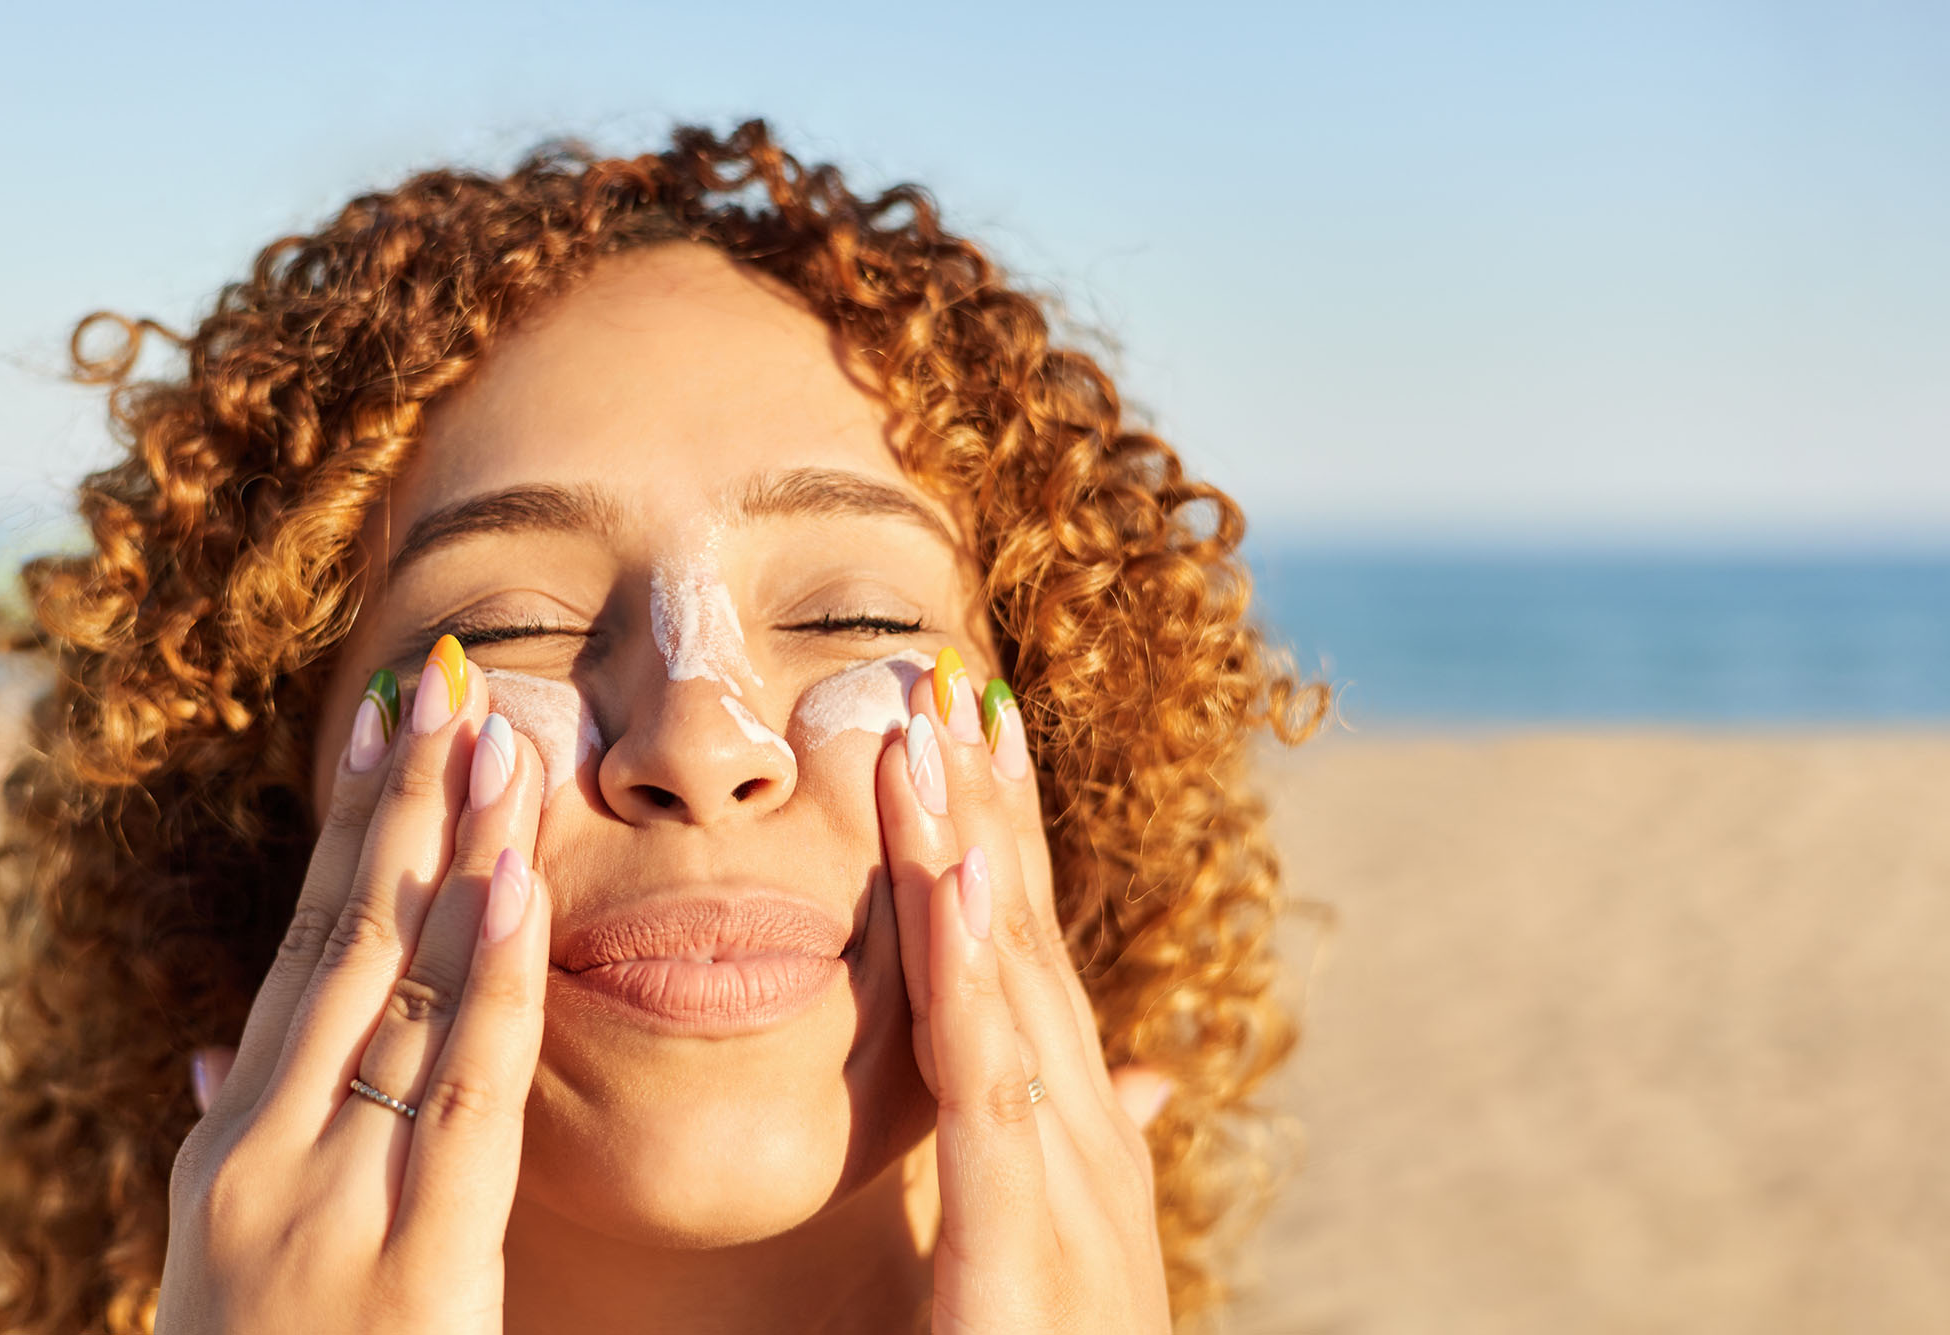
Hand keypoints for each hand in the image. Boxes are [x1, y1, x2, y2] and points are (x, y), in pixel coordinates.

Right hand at [160, 637, 550, 1334]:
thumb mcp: (232, 1261)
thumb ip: (233, 1147)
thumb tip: (213, 1054)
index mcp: (232, 1147)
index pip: (302, 952)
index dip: (351, 833)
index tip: (385, 726)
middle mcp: (261, 1154)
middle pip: (343, 942)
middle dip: (400, 807)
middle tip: (449, 683)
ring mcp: (320, 1207)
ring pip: (395, 993)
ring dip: (448, 855)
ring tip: (493, 737)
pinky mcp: (407, 1266)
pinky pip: (457, 1099)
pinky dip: (484, 984)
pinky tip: (512, 887)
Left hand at [878, 651, 1174, 1333]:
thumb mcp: (1054, 1266)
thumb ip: (1073, 1160)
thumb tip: (1138, 1079)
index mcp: (1081, 1157)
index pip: (1036, 977)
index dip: (1012, 853)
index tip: (979, 744)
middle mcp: (1089, 1162)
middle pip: (1031, 954)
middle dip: (999, 814)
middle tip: (964, 682)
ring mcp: (1072, 1206)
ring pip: (1013, 992)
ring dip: (978, 848)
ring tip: (941, 726)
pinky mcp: (1022, 1265)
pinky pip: (993, 1092)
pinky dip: (974, 974)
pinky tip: (956, 872)